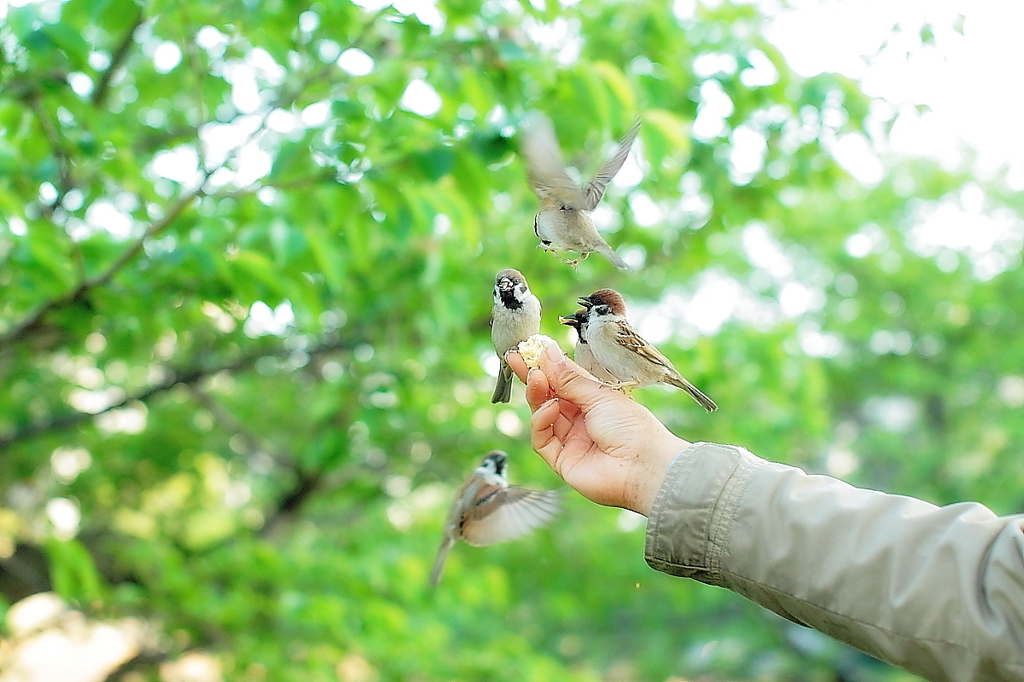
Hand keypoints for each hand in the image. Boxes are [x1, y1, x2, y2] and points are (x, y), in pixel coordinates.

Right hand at [507, 342, 689, 515]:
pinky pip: (542, 439)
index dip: (545, 366)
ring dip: (537, 395)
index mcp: (593, 401)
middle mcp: (580, 420)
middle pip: (548, 396)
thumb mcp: (599, 394)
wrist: (643, 467)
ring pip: (542, 415)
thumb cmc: (631, 426)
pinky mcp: (561, 461)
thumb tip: (548, 351)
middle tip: (517, 359)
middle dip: (533, 377)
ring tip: (536, 378)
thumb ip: (569, 377)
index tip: (528, 349)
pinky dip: (541, 421)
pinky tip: (550, 408)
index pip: (563, 381)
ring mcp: (570, 441)